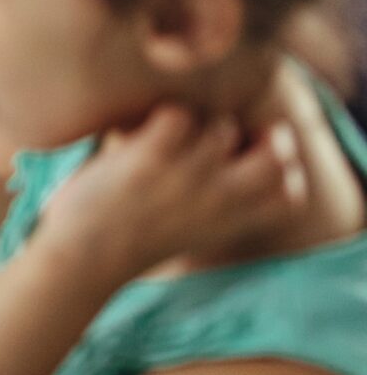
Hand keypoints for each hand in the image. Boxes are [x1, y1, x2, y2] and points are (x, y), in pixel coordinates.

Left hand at [37, 104, 306, 280]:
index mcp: (228, 224)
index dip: (285, 171)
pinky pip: (177, 116)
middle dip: (263, 135)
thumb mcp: (183, 235)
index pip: (290, 196)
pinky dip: (161, 116)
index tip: (261, 158)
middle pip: (275, 158)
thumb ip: (208, 209)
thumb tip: (215, 171)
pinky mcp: (152, 158)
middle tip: (229, 132)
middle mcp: (218, 201)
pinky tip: (142, 132)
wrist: (83, 259)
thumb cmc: (123, 246)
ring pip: (221, 127)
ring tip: (172, 135)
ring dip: (200, 122)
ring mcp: (187, 177)